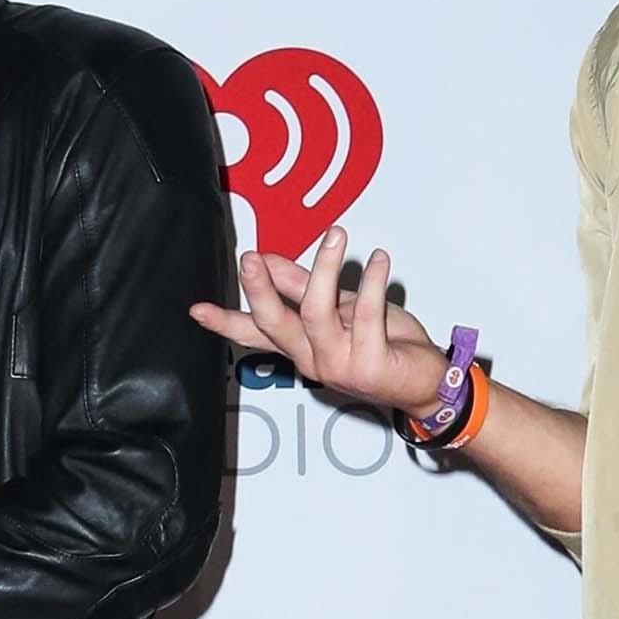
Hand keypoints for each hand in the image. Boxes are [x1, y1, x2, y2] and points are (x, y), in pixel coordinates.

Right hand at [190, 225, 448, 414]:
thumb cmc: (383, 344)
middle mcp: (312, 359)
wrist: (422, 382)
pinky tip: (379, 260)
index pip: (253, 333)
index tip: (196, 309)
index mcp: (300, 346)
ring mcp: (338, 364)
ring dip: (323, 270)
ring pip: (316, 314)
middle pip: (274, 324)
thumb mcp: (339, 309)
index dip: (224, 322)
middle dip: (260, 289)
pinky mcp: (369, 364)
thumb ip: (301, 287)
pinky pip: (366, 314)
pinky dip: (372, 281)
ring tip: (336, 235)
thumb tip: (266, 260)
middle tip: (250, 257)